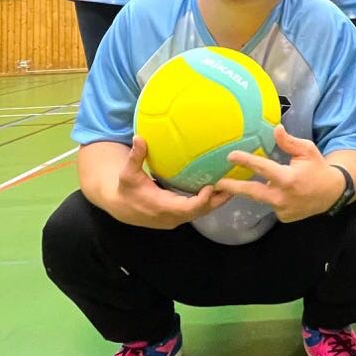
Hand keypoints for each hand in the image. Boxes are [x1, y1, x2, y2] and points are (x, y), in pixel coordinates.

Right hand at [112, 137, 231, 228]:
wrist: (121, 207)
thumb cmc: (126, 189)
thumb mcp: (127, 173)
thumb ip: (135, 157)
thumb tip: (139, 137)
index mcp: (161, 207)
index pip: (185, 209)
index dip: (200, 201)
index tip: (211, 187)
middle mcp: (171, 216)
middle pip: (199, 212)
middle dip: (216, 200)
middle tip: (233, 185)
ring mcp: (176, 218)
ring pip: (201, 212)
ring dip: (216, 201)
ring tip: (234, 185)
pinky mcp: (178, 216)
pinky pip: (197, 210)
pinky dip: (209, 200)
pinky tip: (221, 188)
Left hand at [213, 124, 345, 222]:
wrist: (331, 194)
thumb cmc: (318, 168)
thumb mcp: (307, 150)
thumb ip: (289, 142)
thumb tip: (276, 129)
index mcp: (287, 178)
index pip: (262, 168)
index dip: (245, 161)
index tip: (230, 156)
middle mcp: (282, 196)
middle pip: (252, 192)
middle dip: (232, 188)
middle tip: (216, 183)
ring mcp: (282, 210)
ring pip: (261, 198)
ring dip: (252, 191)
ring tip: (234, 185)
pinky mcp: (284, 217)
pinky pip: (271, 205)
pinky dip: (271, 197)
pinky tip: (277, 192)